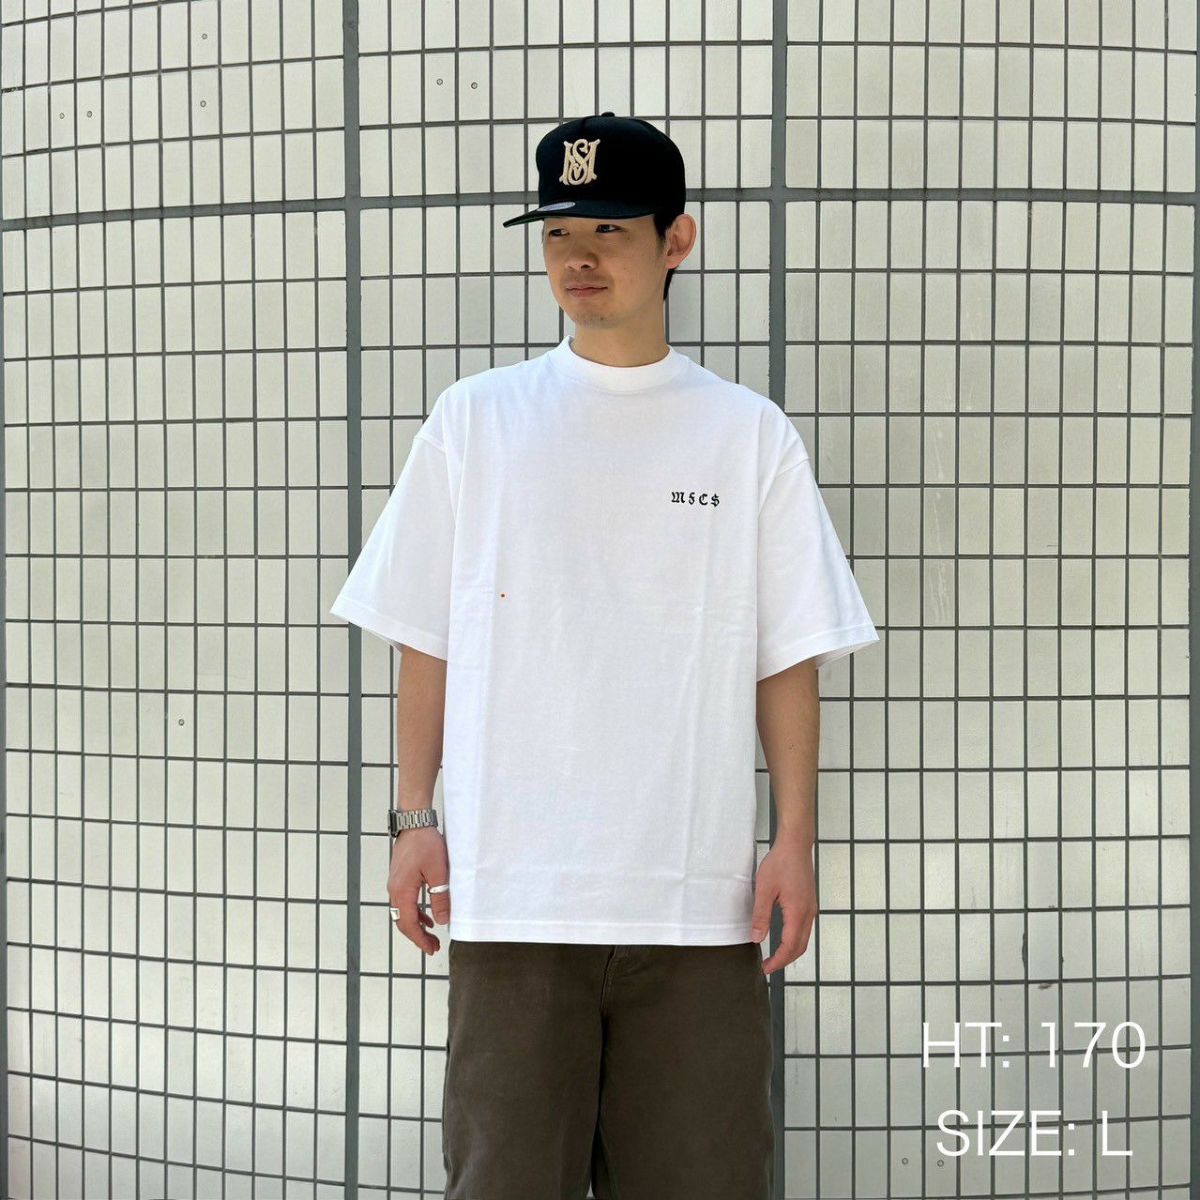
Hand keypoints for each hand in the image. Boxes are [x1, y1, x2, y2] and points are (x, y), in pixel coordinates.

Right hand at [386, 826, 450, 954]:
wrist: (415, 822)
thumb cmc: (425, 843)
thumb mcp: (439, 873)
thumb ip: (440, 898)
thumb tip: (442, 921)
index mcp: (402, 891)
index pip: (408, 924)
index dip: (420, 940)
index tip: (431, 949)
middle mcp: (394, 890)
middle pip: (403, 921)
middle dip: (418, 936)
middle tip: (433, 946)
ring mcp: (395, 884)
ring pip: (403, 912)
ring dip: (416, 925)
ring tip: (431, 934)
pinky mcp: (399, 878)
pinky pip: (404, 902)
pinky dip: (415, 912)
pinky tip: (426, 915)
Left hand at [750, 837, 817, 976]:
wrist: (795, 845)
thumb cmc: (779, 863)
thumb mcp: (764, 889)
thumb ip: (760, 915)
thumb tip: (756, 938)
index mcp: (798, 913)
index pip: (790, 947)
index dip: (778, 961)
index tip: (766, 968)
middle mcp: (809, 913)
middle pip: (800, 947)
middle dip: (785, 960)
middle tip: (769, 966)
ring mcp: (811, 908)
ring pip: (804, 939)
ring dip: (791, 951)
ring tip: (775, 956)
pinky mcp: (810, 902)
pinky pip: (805, 928)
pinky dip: (795, 939)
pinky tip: (784, 938)